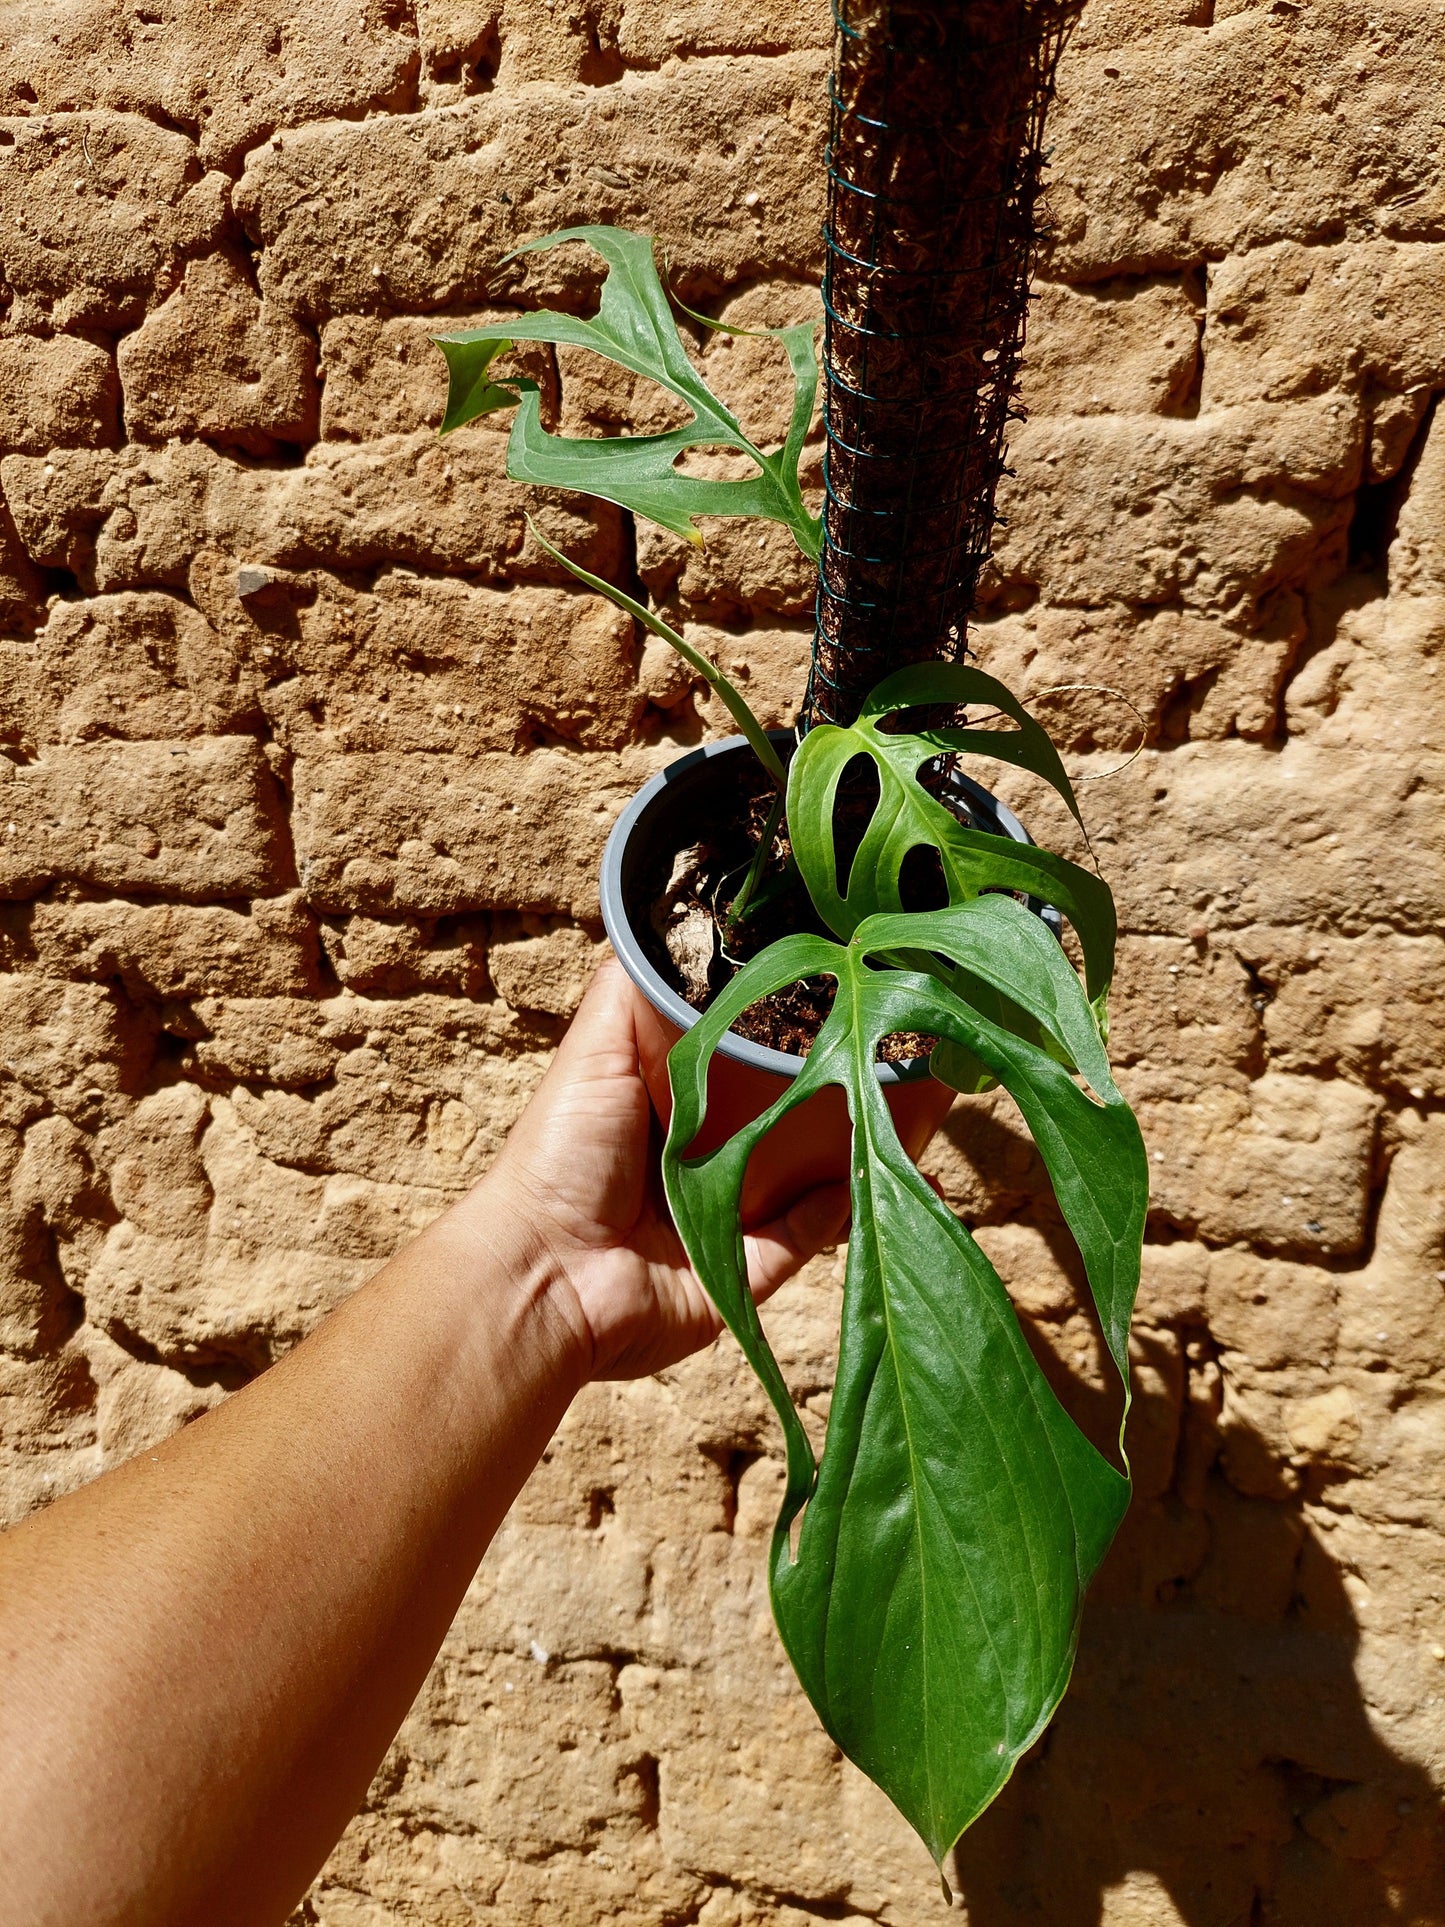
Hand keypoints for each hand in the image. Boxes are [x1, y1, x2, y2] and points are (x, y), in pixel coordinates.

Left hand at [470, 958, 849, 1380]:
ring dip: (848, 1144)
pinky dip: (838, 1208)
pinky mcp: (745, 1273)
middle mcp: (697, 1164)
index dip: (773, 1034)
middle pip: (777, 1119)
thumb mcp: (592, 1051)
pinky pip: (805, 1237)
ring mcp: (726, 1221)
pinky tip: (871, 1165)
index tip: (826, 988)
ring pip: (805, 1176)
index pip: (732, 1065)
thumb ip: (627, 993)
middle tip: (879, 1039)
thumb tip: (662, 921)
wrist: (546, 1272)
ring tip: (903, 1095)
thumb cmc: (560, 1155)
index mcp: (663, 1113)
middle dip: (822, 1087)